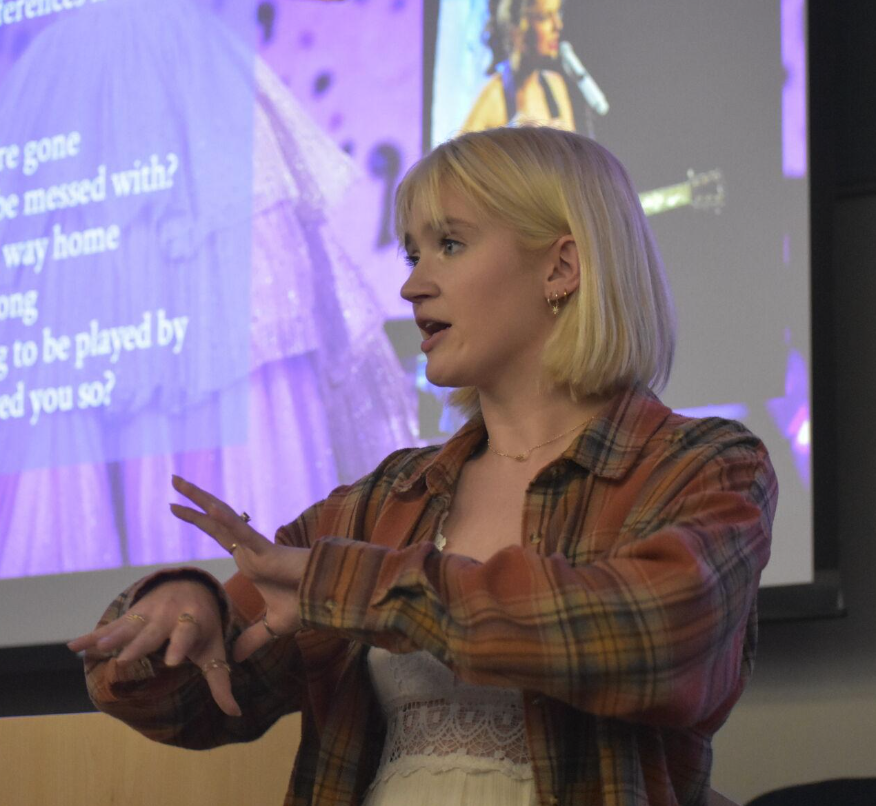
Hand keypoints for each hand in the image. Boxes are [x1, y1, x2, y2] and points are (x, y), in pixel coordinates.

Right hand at [68, 578, 240, 716]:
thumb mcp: (214, 650)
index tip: (175, 660)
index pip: (188, 634)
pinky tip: (73, 647)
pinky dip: (93, 636)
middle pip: (153, 632)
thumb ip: (221, 681)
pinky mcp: (132, 614)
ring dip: (113, 636)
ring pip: (129, 626)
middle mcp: (170, 615)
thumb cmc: (204, 628)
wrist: (192, 588)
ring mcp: (148, 613)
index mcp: (193, 623)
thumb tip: (235, 713)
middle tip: (126, 659)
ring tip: (98, 649)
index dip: (181, 645)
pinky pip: (111, 625)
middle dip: (140, 644)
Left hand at [169, 475, 310, 662]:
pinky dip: (227, 521)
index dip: (197, 519)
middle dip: (193, 499)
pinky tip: (209, 508)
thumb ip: (252, 639)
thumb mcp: (271, 627)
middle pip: (215, 518)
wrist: (328, 600)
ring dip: (201, 500)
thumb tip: (236, 658)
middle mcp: (249, 548)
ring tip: (179, 482)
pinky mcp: (267, 552)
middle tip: (174, 479)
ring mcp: (256, 548)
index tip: (174, 508)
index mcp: (249, 559)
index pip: (217, 533)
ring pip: (223, 518)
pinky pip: (243, 533)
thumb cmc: (306, 605)